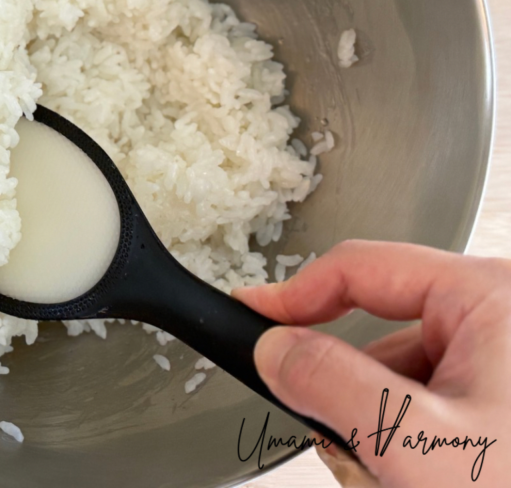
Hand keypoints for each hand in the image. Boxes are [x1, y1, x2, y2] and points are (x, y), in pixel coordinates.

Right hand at [233, 240, 509, 487]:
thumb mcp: (417, 443)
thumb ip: (330, 383)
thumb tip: (272, 347)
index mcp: (491, 297)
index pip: (360, 269)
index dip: (293, 296)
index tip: (250, 317)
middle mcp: (503, 317)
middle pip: (379, 334)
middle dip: (353, 396)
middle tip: (354, 452)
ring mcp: (506, 362)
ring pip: (401, 380)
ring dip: (381, 432)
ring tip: (401, 481)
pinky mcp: (505, 401)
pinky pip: (429, 407)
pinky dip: (411, 446)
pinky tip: (423, 481)